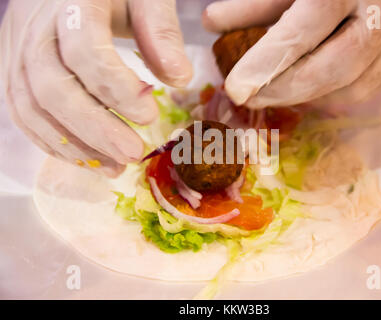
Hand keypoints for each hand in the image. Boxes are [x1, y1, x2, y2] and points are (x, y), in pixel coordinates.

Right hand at [0, 0, 191, 176]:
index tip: (150, 116)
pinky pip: (23, 113)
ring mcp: (18, 51)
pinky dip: (54, 142)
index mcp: (72, 2)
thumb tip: (179, 79)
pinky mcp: (14, 70)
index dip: (116, 89)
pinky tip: (88, 158)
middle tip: (133, 154)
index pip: (84, 51)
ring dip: (75, 145)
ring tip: (115, 167)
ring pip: (32, 107)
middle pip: (52, 88)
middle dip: (95, 129)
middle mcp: (36, 28)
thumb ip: (161, 32)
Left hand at [203, 0, 380, 107]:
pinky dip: (326, 94)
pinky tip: (305, 86)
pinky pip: (358, 92)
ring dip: (303, 96)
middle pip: (327, 71)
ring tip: (272, 90)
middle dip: (281, 91)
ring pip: (344, 90)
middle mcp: (377, 21)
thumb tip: (213, 23)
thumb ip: (256, 3)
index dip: (265, 65)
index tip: (235, 89)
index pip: (301, 35)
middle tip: (246, 98)